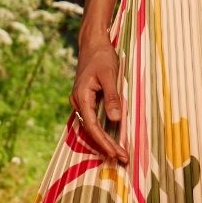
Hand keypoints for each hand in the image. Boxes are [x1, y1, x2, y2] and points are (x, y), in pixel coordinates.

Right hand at [70, 36, 128, 163]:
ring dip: (105, 141)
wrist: (93, 44)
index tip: (116, 153)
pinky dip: (104, 131)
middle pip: (92, 130)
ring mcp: (82, 102)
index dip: (104, 142)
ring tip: (119, 153)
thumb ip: (112, 97)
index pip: (92, 126)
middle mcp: (78, 102)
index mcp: (81, 97)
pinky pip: (94, 121)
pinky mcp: (87, 101)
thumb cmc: (102, 57)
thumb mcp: (110, 75)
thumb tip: (115, 119)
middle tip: (123, 158)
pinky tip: (112, 139)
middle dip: (106, 146)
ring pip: (93, 127)